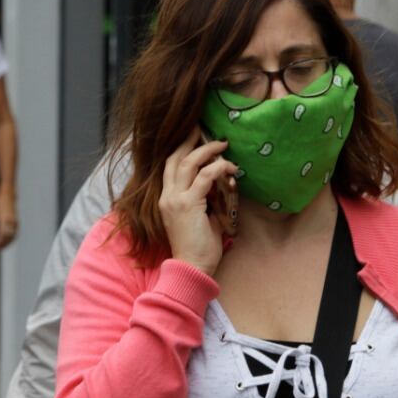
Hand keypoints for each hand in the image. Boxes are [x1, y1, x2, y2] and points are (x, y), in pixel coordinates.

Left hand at [0, 188, 18, 250]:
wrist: (9, 196)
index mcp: (5, 220)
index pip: (2, 235)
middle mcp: (11, 222)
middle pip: (8, 237)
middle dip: (2, 244)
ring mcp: (15, 222)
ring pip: (12, 236)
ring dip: (7, 243)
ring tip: (1, 247)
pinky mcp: (17, 223)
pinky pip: (14, 233)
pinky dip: (10, 239)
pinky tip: (6, 242)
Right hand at [159, 129, 237, 275]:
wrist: (192, 268)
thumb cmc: (198, 247)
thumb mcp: (201, 217)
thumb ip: (206, 199)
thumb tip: (222, 184)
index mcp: (167, 199)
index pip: (170, 166)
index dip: (181, 149)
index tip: (194, 136)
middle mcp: (167, 196)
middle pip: (175, 158)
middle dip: (190, 141)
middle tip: (203, 128)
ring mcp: (175, 199)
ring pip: (188, 163)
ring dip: (207, 151)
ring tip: (223, 145)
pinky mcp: (188, 204)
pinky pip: (205, 177)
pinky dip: (219, 168)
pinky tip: (230, 168)